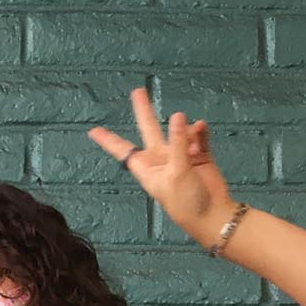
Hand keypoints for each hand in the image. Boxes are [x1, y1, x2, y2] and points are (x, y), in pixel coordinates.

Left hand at [90, 87, 238, 246]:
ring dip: (186, 131)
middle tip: (137, 91)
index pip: (123, 150)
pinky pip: (198, 135)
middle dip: (144, 110)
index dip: (108, 140)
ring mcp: (180, 156)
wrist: (211, 214)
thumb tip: (178, 116)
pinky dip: (200, 131)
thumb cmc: (186, 202)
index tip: (93, 131)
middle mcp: (161, 159)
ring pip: (180, 131)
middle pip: (150, 129)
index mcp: (147, 167)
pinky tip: (201, 130)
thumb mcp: (177, 172)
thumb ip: (178, 142)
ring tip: (192, 140)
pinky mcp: (199, 155)